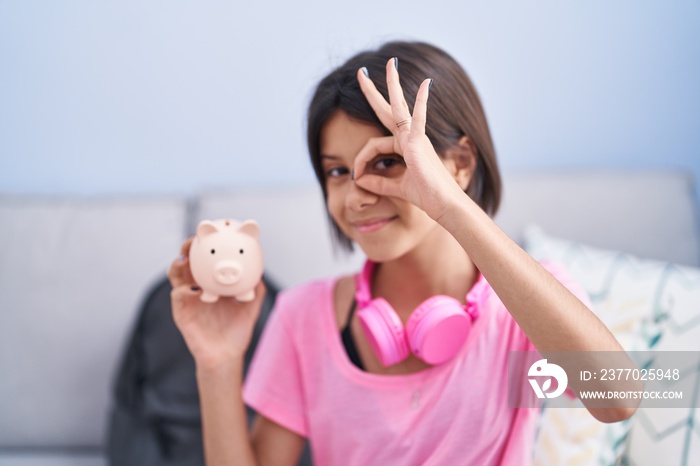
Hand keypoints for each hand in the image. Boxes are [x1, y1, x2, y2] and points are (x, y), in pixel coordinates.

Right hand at [167, 237, 265, 369]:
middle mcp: (197, 286)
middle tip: (194, 241)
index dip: (206, 244)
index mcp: (212, 282)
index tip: (211, 231)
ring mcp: (187, 299)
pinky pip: (177, 296)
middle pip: (187, 260)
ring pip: (175, 275)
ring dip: (178, 264)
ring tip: (185, 260)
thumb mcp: (250, 306)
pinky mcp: (181, 312)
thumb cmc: (237, 330)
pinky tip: (193, 288)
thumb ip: (255, 289)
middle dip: (188, 247)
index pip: (206, 258)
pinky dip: (182, 289)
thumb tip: (260, 272)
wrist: (227, 355)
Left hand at [353, 58, 465, 220]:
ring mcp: (416, 138)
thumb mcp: (395, 189)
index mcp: (405, 148)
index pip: (374, 145)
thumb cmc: (426, 197)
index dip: (360, 160)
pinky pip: (419, 120)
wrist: (444, 205)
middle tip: (361, 72)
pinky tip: (426, 84)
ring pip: (400, 107)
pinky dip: (422, 102)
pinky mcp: (420, 144)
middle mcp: (410, 138)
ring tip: (390, 63)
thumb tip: (358, 180)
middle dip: (373, 91)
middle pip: (388, 109)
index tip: (355, 177)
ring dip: (394, 84)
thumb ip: (377, 183)